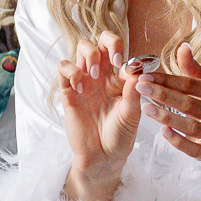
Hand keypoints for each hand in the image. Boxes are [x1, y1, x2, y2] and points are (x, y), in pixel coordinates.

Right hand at [56, 32, 139, 200]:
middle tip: (112, 61)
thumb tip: (137, 71)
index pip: (120, 51)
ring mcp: (85, 81)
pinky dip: (70, 71)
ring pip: (82, 48)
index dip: (123, 51)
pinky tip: (79, 86)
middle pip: (100, 42)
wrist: (102, 157)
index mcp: (119, 78)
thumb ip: (133, 94)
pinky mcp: (68, 92)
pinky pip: (64, 69)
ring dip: (88, 54)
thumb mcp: (131, 115)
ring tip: (94, 75)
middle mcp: (102, 75)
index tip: (126, 65)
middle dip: (106, 42)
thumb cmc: (120, 136)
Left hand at [134, 44, 200, 161]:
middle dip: (163, 95)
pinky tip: (163, 131)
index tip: (145, 76)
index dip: (167, 80)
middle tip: (141, 88)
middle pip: (190, 104)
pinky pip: (194, 149)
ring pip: (191, 126)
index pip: (191, 84)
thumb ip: (192, 67)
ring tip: (146, 108)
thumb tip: (183, 47)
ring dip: (167, 117)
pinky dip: (178, 141)